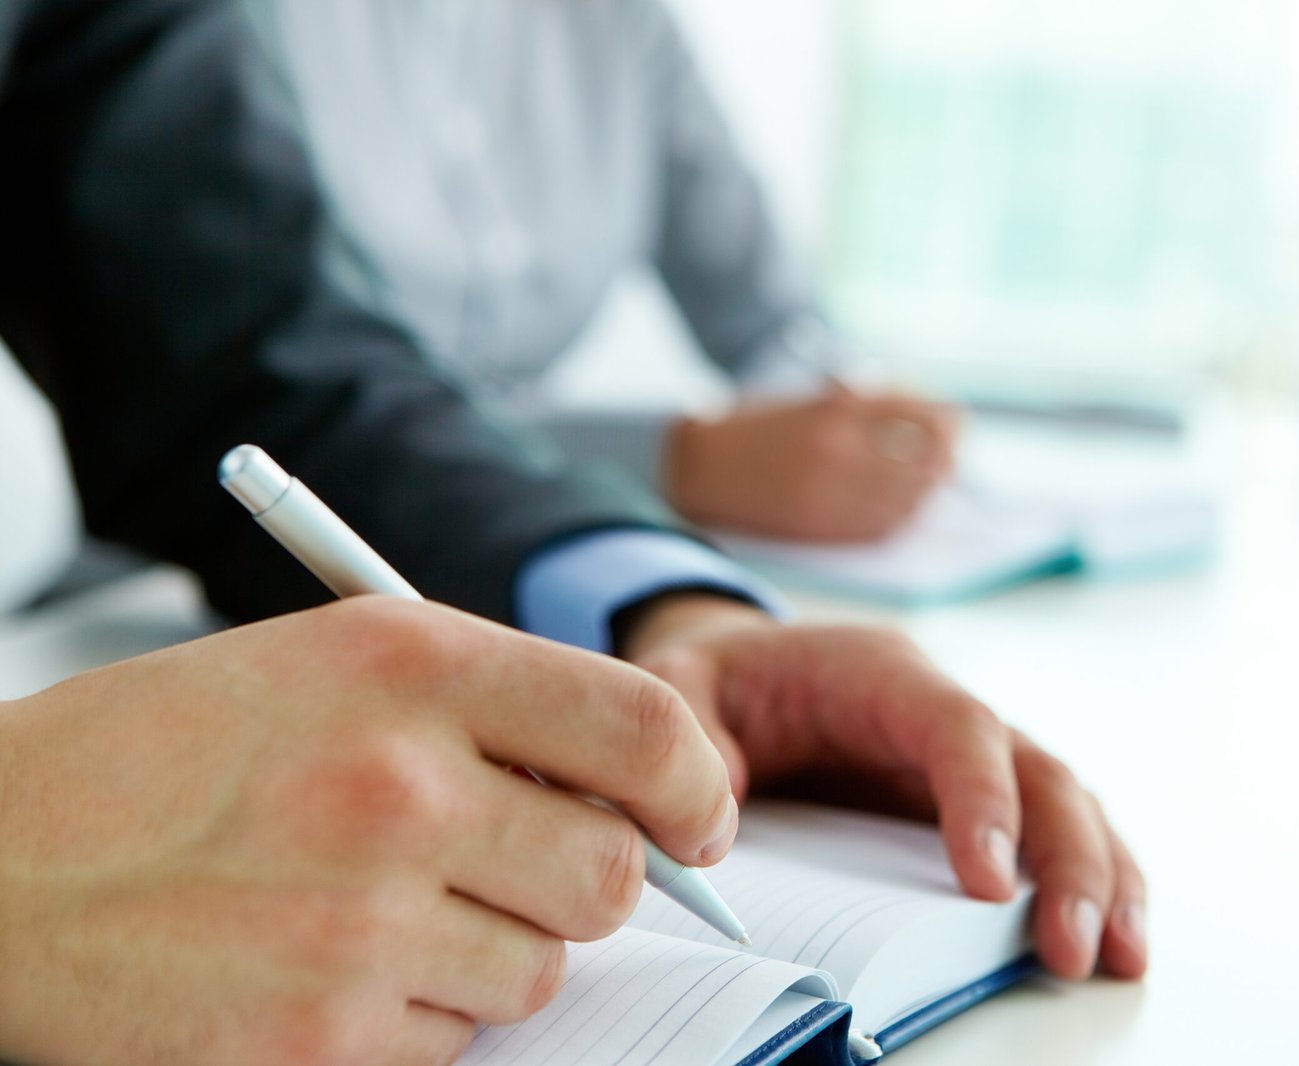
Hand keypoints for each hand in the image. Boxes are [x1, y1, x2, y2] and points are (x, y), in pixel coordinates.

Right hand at [0, 597, 735, 1065]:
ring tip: (377, 910)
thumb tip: (635, 793)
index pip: (643, 727)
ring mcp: (360, 917)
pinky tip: (324, 968)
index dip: (697, 787)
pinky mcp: (318, 1036)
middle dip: (583, 883)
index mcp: (409, 660)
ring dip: (489, 952)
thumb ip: (489, 709)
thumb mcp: (329, 665)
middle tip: (514, 869)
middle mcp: (399, 781)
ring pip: (539, 970)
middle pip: (611, 874)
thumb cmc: (159, 754)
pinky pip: (452, 1040)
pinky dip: (413, 1017)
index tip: (696, 822)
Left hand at [619, 595, 1148, 981]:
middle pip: (1037, 768)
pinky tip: (1110, 937)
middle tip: (1073, 946)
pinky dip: (1088, 880)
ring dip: (1099, 876)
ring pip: (1063, 801)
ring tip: (1117, 955)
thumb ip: (691, 739)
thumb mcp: (681, 689)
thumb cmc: (723, 682)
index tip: (989, 882)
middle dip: (1067, 858)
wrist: (742, 670)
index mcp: (881, 673)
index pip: (956, 725)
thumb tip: (719, 829)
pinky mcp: (975, 799)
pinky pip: (1049, 831)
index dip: (983, 796)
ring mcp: (970, 756)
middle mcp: (944, 710)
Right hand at [664, 386, 960, 540]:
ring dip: (923, 492)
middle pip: (924, 462)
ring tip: (925, 484)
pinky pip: (879, 528)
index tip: (955, 423)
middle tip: (948, 459)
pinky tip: (897, 508)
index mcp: (837, 406)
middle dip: (944, 460)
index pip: (922, 415)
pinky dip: (897, 518)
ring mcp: (829, 492)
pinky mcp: (819, 526)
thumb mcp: (814, 400)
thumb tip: (929, 422)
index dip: (947, 422)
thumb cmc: (760, 426)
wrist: (698, 463)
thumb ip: (867, 408)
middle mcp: (839, 450)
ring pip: (907, 500)